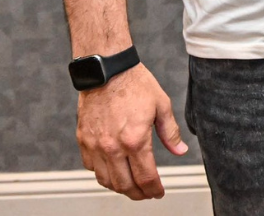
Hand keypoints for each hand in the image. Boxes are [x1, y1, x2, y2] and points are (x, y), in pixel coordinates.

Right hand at [76, 64, 188, 198]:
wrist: (107, 70)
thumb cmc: (135, 84)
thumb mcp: (161, 105)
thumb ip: (170, 132)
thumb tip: (180, 150)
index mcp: (135, 139)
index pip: (146, 177)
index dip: (154, 189)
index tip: (159, 193)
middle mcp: (113, 147)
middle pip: (124, 185)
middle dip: (138, 194)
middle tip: (147, 194)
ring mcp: (95, 146)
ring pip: (106, 180)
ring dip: (120, 187)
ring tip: (132, 185)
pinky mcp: (83, 141)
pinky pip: (91, 167)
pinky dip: (103, 174)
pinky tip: (113, 170)